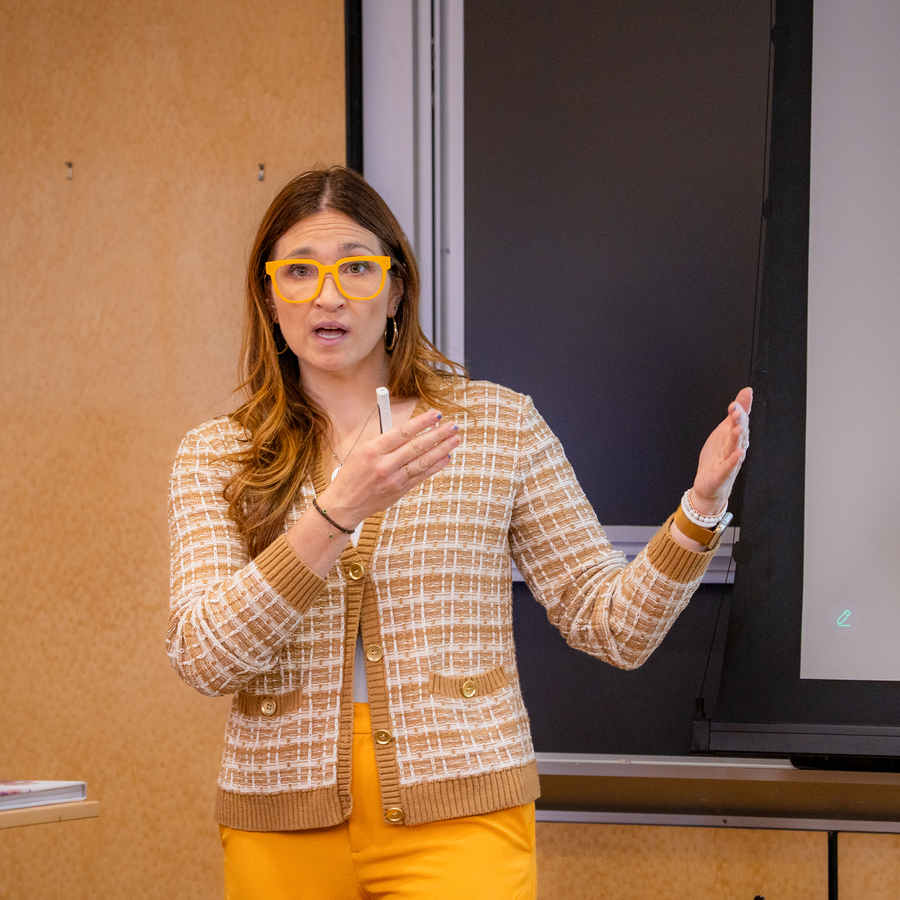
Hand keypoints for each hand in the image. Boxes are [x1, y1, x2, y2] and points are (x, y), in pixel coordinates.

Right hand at [318, 409, 459, 526]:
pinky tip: (446, 457)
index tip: (435, 414)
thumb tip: (409, 429)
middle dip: (438, 434)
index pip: (402, 432)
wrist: (344, 504)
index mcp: (373, 450)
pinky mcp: (400, 491)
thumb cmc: (352, 475)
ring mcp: (394, 479)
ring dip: (442, 449)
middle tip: (453, 426)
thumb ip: (385, 441)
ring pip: (423, 461)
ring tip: (455, 440)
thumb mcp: (361, 451)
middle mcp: (384, 465)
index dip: (421, 422)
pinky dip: (435, 466)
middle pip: (416, 446)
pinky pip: (421, 476)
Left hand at [689, 387, 752, 516]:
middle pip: (739, 433)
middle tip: (737, 411)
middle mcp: (735, 448)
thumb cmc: (717, 457)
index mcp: (734, 437)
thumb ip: (735, 413)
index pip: (740, 421)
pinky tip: (738, 454)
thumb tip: (746, 392)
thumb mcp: (724, 430)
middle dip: (739, 422)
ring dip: (737, 438)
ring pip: (735, 448)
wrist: (709, 484)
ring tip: (738, 429)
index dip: (740, 410)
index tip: (739, 398)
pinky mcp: (722, 474)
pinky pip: (729, 467)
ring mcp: (730, 461)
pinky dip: (733, 461)